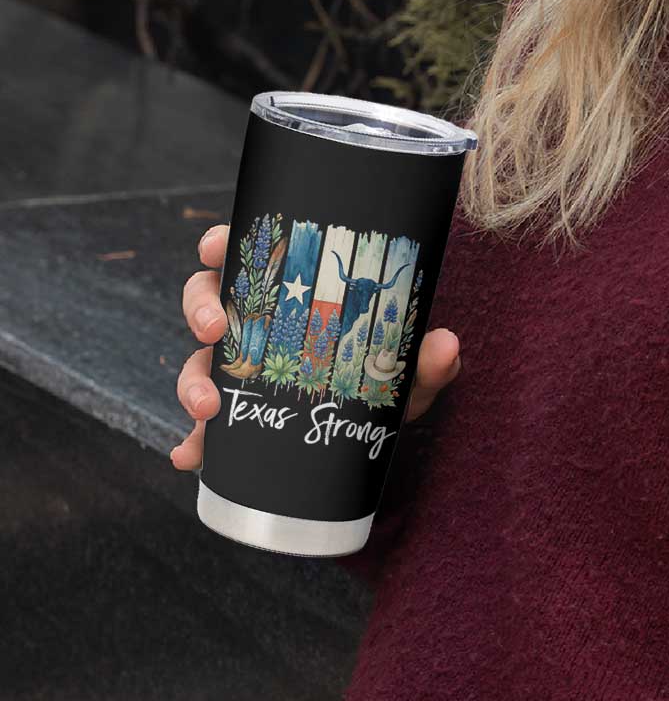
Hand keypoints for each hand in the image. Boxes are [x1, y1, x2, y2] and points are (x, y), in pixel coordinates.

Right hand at [170, 223, 461, 469]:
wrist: (381, 423)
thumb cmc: (389, 377)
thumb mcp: (409, 369)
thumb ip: (426, 359)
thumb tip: (446, 344)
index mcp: (291, 293)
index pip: (248, 256)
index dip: (221, 244)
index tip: (215, 246)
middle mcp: (260, 324)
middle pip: (207, 300)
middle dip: (201, 310)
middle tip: (215, 329)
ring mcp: (245, 368)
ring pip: (199, 361)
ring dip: (192, 380)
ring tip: (208, 407)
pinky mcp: (241, 415)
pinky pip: (206, 426)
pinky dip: (193, 441)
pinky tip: (191, 455)